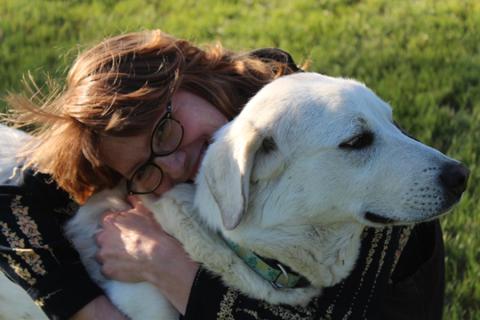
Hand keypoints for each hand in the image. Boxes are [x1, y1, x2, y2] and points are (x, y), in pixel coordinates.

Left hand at [95, 195, 198, 313]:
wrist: (157, 256)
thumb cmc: (151, 232)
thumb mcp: (145, 212)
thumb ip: (134, 203)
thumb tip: (129, 197)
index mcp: (110, 221)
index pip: (105, 219)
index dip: (114, 224)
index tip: (122, 228)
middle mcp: (102, 237)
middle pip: (100, 237)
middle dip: (109, 240)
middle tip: (123, 243)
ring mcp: (103, 255)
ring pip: (102, 254)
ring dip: (110, 254)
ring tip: (124, 257)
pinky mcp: (107, 270)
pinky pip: (106, 269)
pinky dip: (114, 268)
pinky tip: (125, 266)